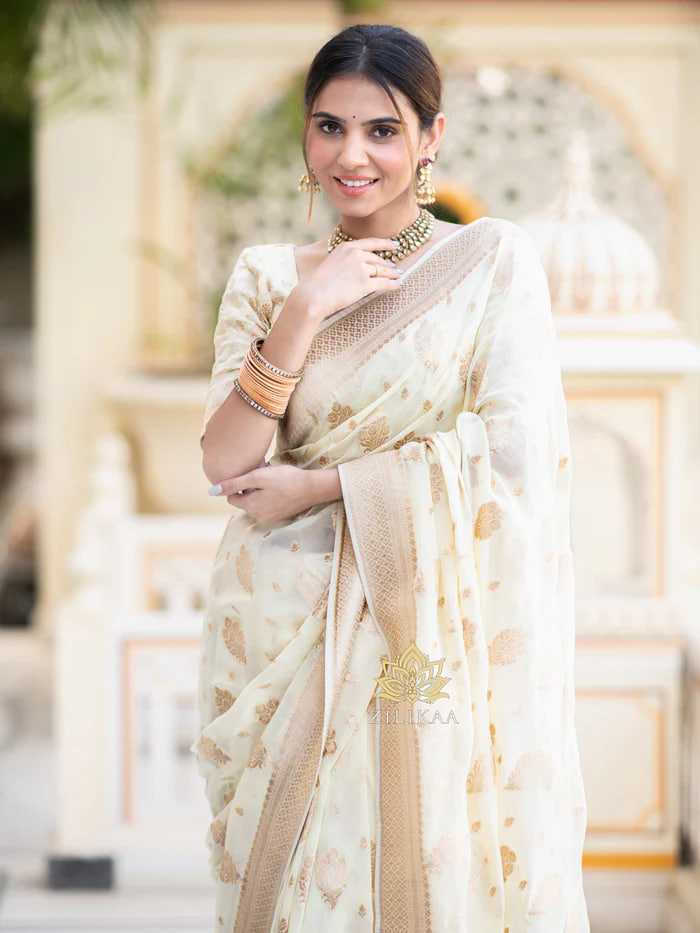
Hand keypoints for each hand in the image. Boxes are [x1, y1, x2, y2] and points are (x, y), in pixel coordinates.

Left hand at [211, 463, 338, 523]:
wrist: (313, 487)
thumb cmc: (285, 479)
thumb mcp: (257, 477)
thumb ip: (234, 483)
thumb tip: (211, 491)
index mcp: (251, 507)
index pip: (232, 497)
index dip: (238, 484)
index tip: (250, 474)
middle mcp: (259, 516)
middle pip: (245, 500)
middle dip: (250, 488)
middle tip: (263, 474)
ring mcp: (271, 518)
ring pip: (257, 502)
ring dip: (260, 491)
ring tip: (273, 480)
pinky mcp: (281, 515)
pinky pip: (268, 505)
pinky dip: (270, 496)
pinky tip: (280, 487)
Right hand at [296, 237, 402, 321]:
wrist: (314, 295)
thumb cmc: (318, 283)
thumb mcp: (331, 262)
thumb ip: (344, 260)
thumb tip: (356, 266)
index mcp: (347, 247)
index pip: (371, 243)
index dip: (385, 244)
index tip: (395, 245)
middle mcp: (356, 255)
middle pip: (377, 259)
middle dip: (388, 264)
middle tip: (395, 268)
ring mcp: (362, 269)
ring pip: (382, 271)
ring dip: (392, 274)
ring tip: (398, 276)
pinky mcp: (366, 283)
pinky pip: (383, 283)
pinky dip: (392, 284)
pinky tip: (398, 285)